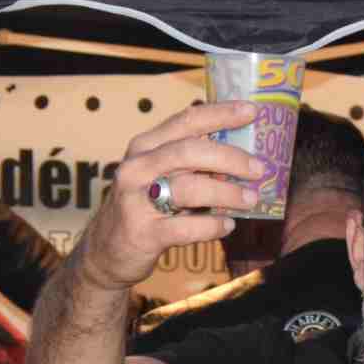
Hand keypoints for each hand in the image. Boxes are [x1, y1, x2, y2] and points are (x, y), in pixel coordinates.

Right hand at [76, 102, 262, 293]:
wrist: (105, 252)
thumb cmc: (143, 207)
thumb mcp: (158, 175)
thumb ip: (190, 163)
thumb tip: (240, 155)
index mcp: (145, 146)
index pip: (187, 120)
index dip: (221, 113)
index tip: (252, 111)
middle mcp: (137, 167)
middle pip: (190, 151)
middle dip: (230, 158)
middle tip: (258, 169)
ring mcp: (136, 200)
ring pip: (190, 189)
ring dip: (227, 193)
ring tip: (250, 199)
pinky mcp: (142, 233)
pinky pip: (186, 227)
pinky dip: (212, 226)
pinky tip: (227, 225)